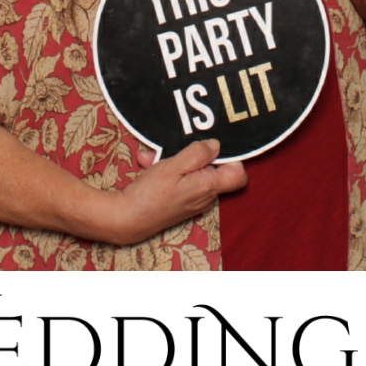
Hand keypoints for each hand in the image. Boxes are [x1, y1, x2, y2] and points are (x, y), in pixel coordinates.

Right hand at [103, 139, 247, 244]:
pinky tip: (148, 167)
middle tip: (172, 149)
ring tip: (152, 158)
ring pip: (192, 173)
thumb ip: (198, 154)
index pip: (238, 175)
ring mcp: (193, 201)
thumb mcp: (174, 166)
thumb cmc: (151, 193)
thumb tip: (216, 145)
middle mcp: (205, 197)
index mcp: (209, 187)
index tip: (210, 147)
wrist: (127, 219)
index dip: (230, 158)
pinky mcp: (180, 203)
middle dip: (191, 155)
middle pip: (212, 169)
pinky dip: (167, 172)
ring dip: (174, 162)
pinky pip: (180, 182)